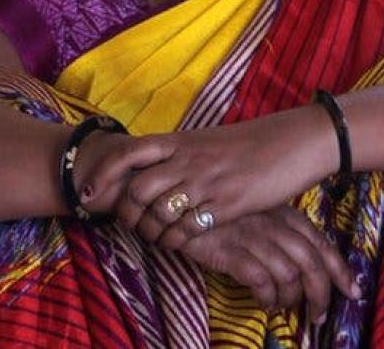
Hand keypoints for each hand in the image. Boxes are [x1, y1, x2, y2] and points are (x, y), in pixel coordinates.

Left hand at [80, 106, 338, 237]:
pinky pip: (189, 227)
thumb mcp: (208, 142)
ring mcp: (207, 182)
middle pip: (137, 188)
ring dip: (151, 231)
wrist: (294, 142)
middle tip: (126, 224)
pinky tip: (179, 241)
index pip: (128, 153)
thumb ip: (181, 154)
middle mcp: (188, 160)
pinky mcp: (228, 204)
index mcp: (181, 141)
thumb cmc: (251, 144)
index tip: (88, 193)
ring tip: (154, 236)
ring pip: (159, 211)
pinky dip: (177, 239)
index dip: (103, 173)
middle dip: (125, 212)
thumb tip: (156, 167)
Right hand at [165, 205, 357, 320]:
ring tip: (285, 309)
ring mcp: (249, 235)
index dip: (340, 269)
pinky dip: (267, 297)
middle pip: (310, 262)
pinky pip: (259, 279)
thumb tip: (300, 264)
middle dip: (321, 293)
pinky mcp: (228, 250)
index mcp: (281, 212)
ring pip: (287, 274)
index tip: (352, 290)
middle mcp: (270, 223)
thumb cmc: (217, 210)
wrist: (174, 200)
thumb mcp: (254, 212)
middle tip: (319, 315)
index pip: (320, 242)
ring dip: (291, 298)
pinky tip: (263, 303)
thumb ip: (277, 230)